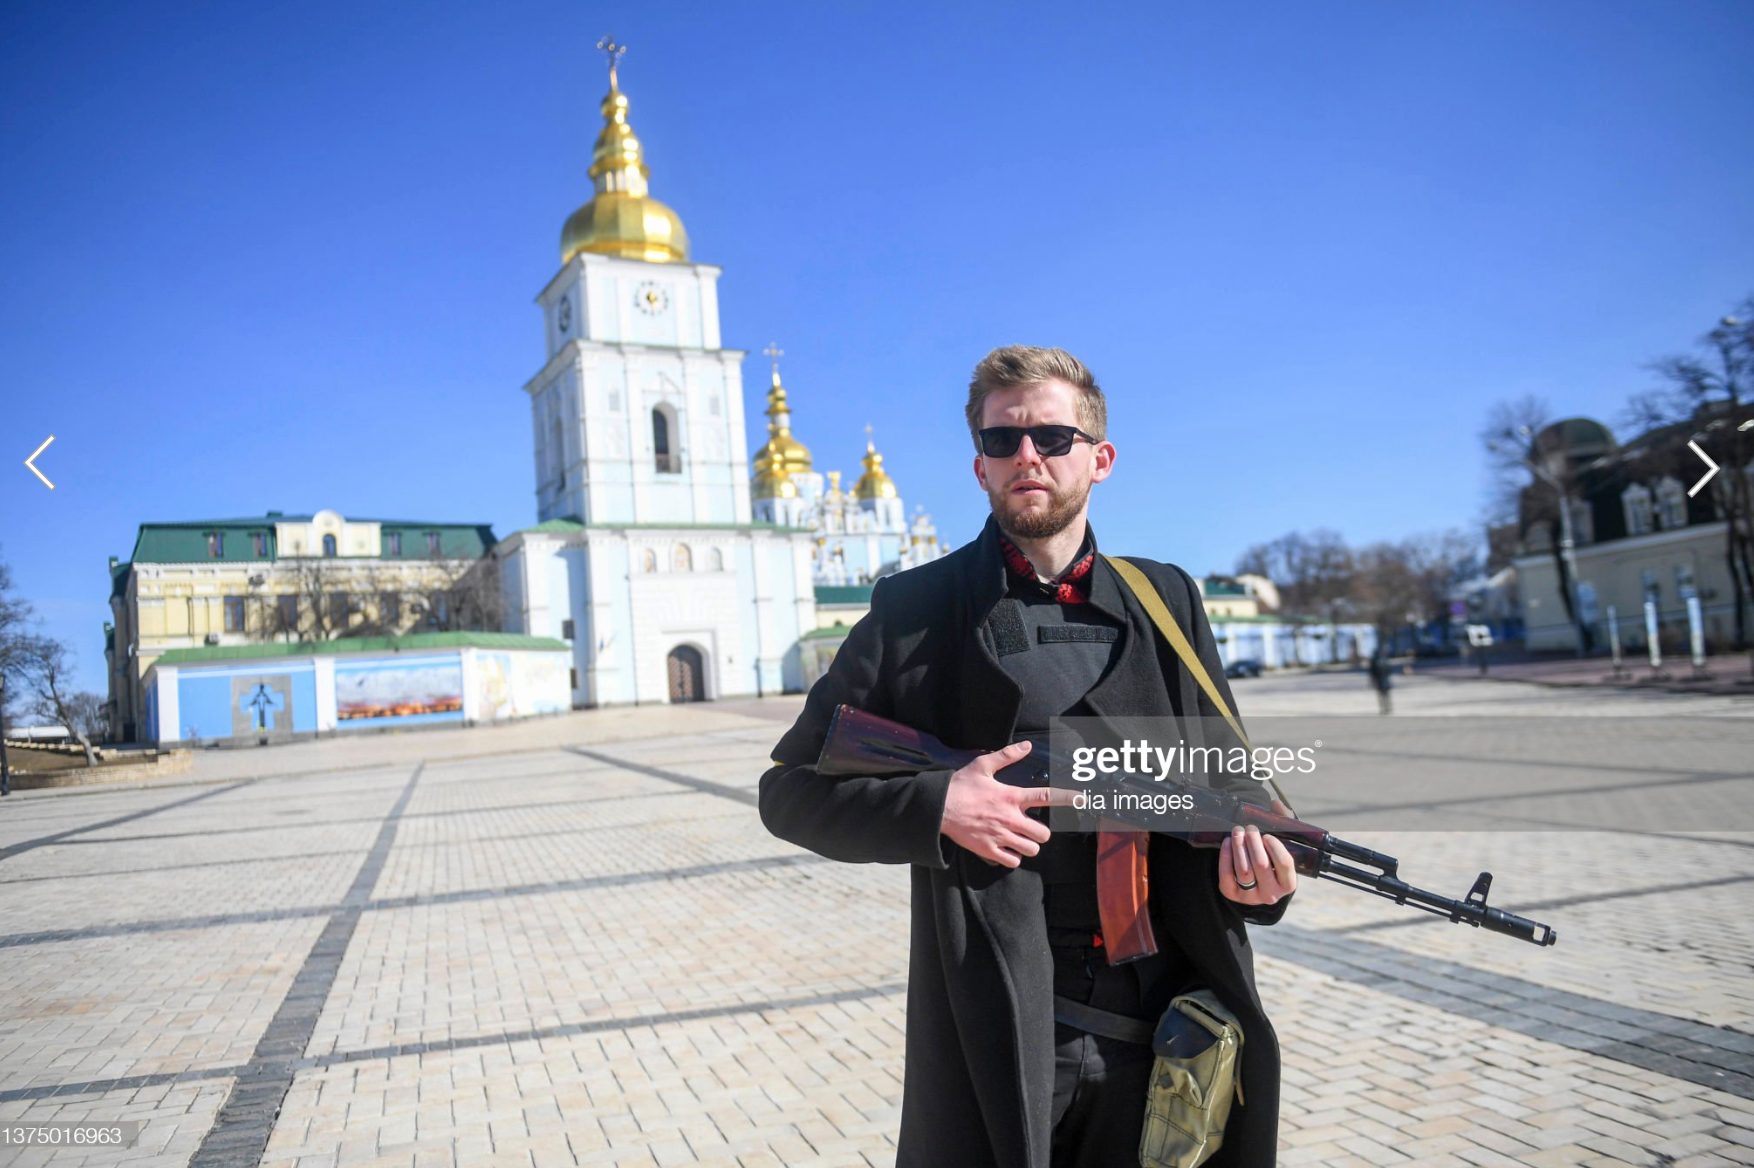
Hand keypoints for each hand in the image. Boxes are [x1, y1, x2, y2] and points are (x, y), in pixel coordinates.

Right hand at [940, 741, 1078, 867]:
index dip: (1068, 798)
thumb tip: (1026, 745)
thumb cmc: (960, 785)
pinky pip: (1013, 861)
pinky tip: (1007, 848)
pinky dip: (1014, 857)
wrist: (937, 807)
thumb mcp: (983, 765)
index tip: (1082, 799)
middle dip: (1041, 833)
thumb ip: (1007, 756)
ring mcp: (1000, 836)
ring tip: (1021, 839)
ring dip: (1029, 845)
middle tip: (1032, 828)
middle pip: (1043, 834)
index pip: (1047, 797)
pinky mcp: (989, 850)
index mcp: (1011, 797)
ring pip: (1031, 850)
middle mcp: (1010, 818)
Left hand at [1217, 800, 1297, 904]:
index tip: (1267, 835)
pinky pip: (1226, 876)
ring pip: (1243, 870)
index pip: (1285, 864)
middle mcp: (1271, 894)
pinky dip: (1225, 856)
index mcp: (1288, 883)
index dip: (1275, 847)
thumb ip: (1284, 822)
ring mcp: (1251, 897)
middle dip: (1253, 842)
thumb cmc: (1273, 857)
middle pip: (1261, 865)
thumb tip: (1276, 804)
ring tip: (1237, 831)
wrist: (1256, 881)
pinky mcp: (1232, 894)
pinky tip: (1227, 842)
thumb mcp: (1284, 843)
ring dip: (1239, 846)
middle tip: (1249, 828)